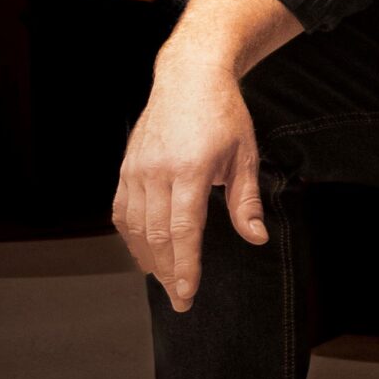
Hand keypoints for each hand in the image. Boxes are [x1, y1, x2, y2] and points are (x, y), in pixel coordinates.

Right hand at [113, 60, 265, 312]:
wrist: (189, 78)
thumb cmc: (224, 115)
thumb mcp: (245, 155)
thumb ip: (246, 201)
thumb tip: (256, 238)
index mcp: (191, 169)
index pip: (184, 231)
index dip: (186, 266)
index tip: (188, 294)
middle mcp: (157, 171)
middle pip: (157, 236)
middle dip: (168, 273)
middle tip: (180, 300)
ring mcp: (136, 170)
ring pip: (135, 228)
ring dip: (148, 259)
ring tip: (164, 280)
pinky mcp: (126, 168)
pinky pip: (121, 212)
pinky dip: (131, 237)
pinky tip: (143, 253)